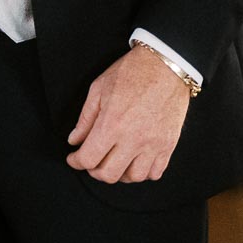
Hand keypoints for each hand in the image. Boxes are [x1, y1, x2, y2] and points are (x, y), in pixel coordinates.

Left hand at [66, 44, 191, 183]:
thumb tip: (74, 140)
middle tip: (91, 160)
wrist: (166, 65)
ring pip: (132, 177)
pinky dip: (142, 172)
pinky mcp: (169, 145)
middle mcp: (133, 139)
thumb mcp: (98, 89)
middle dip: (94, 170)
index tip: (74, 158)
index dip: (76, 161)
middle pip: (108, 174)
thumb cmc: (131, 72)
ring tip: (113, 161)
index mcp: (112, 124)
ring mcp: (153, 144)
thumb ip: (85, 119)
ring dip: (119, 173)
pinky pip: (155, 173)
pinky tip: (134, 160)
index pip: (89, 158)